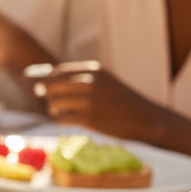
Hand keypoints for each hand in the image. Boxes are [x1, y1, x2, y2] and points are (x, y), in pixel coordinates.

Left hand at [32, 63, 158, 136]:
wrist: (148, 120)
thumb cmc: (123, 102)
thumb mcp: (105, 82)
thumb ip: (79, 79)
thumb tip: (42, 82)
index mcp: (94, 70)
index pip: (58, 71)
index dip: (48, 80)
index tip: (46, 89)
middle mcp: (91, 83)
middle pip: (51, 85)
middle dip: (48, 95)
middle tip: (54, 103)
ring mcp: (90, 101)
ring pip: (53, 102)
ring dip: (53, 109)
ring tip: (62, 112)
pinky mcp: (90, 119)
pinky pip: (61, 118)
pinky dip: (61, 120)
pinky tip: (69, 121)